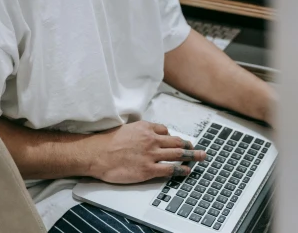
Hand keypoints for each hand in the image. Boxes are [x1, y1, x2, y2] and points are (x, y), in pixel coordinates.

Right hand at [87, 121, 206, 183]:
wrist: (96, 154)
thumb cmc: (106, 142)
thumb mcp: (125, 128)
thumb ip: (138, 131)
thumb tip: (144, 135)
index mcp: (145, 127)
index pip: (165, 130)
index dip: (172, 137)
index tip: (177, 141)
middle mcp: (151, 139)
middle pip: (176, 142)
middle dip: (189, 145)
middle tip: (197, 148)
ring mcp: (151, 155)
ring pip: (178, 154)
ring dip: (192, 156)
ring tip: (201, 157)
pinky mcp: (148, 170)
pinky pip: (170, 170)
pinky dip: (181, 170)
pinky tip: (187, 171)